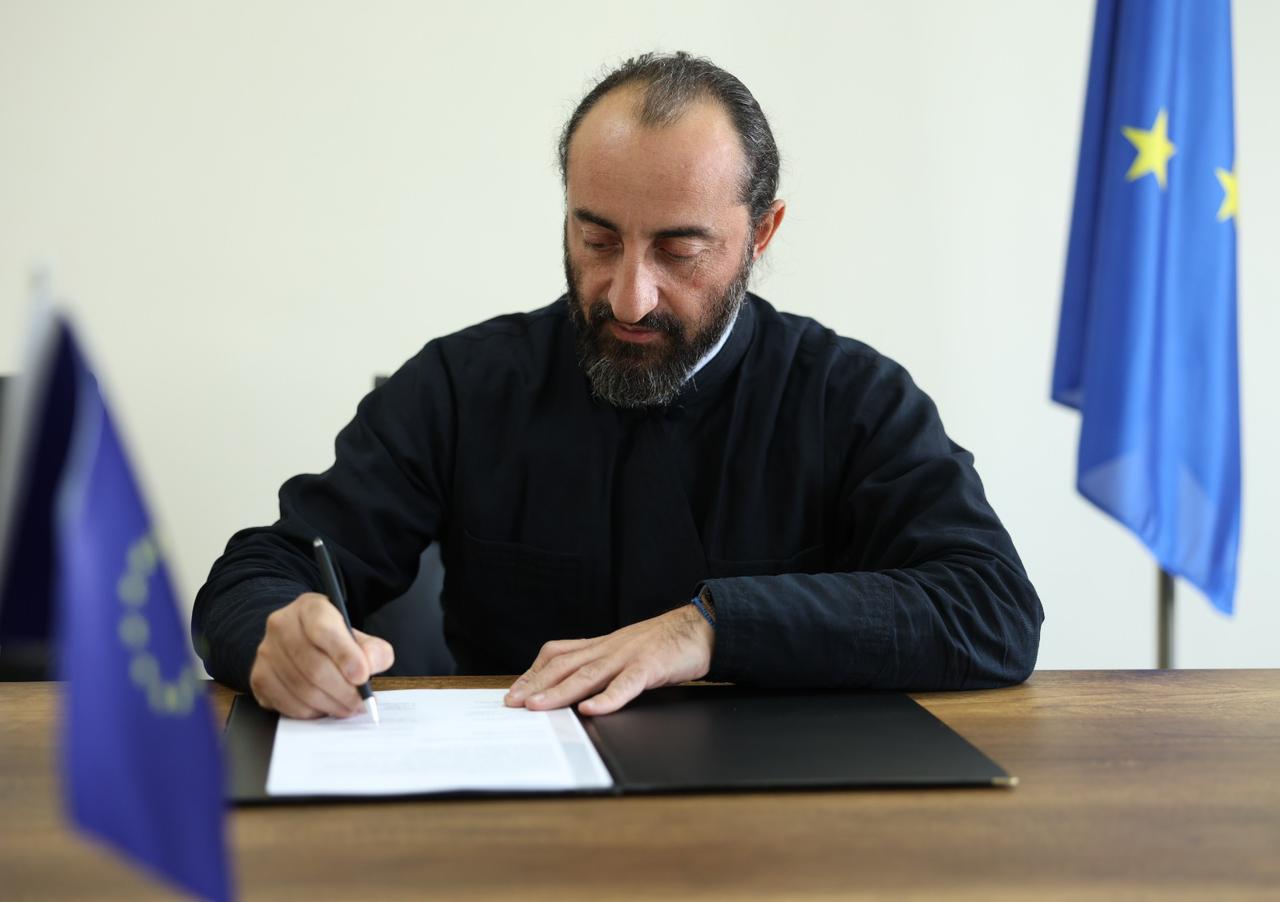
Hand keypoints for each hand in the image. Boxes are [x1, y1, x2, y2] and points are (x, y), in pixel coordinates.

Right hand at [249, 592, 393, 718]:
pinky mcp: (259, 678)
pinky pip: (287, 703)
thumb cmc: (333, 641)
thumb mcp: (357, 637)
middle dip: (343, 690)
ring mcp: (266, 652)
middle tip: (361, 703)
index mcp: (309, 607)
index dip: (345, 655)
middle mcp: (281, 625)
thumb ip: (373, 649)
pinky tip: (325, 707)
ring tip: (348, 708)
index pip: (323, 629)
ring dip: (330, 704)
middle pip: (313, 665)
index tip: (362, 676)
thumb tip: (371, 664)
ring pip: (300, 688)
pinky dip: (312, 712)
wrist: (298, 643)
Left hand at [504, 604, 713, 715]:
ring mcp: (628, 656)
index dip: (534, 672)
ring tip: (537, 707)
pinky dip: (607, 698)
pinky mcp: (650, 666)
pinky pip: (626, 684)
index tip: (514, 690)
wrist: (703, 627)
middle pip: (564, 665)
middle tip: (512, 702)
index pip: (558, 654)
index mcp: (602, 646)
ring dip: (559, 692)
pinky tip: (591, 710)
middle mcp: (609, 648)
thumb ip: (605, 667)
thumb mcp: (628, 651)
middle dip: (535, 684)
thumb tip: (579, 691)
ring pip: (587, 675)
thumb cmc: (667, 644)